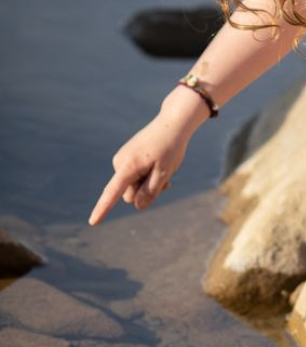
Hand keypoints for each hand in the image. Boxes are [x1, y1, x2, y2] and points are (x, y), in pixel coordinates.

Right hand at [89, 93, 202, 224]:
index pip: (113, 192)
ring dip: (148, 183)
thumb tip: (136, 206)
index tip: (93, 222)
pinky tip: (157, 165)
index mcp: (128, 166)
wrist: (171, 124)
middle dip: (146, 192)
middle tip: (165, 177)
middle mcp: (119, 163)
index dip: (103, 208)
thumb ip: (150, 191)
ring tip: (162, 167)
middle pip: (129, 194)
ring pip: (133, 187)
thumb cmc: (170, 148)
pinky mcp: (126, 159)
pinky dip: (146, 176)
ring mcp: (121, 160)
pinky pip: (134, 178)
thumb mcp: (165, 172)